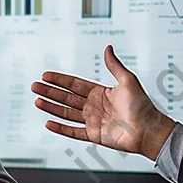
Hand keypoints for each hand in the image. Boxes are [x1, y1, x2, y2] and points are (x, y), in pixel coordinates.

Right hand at [32, 44, 174, 160]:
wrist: (148, 129)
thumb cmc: (142, 105)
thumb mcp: (127, 80)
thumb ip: (114, 65)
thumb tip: (107, 47)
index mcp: (100, 92)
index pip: (74, 84)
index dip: (59, 79)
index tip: (45, 75)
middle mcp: (94, 106)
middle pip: (66, 97)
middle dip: (50, 92)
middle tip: (34, 86)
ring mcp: (92, 121)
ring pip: (66, 113)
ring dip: (51, 107)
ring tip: (36, 101)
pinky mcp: (93, 135)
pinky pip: (73, 131)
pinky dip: (60, 128)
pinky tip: (48, 123)